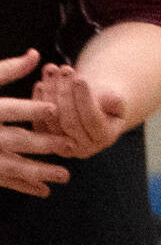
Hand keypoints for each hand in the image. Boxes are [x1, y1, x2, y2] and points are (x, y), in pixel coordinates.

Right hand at [0, 50, 71, 197]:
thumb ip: (8, 70)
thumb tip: (35, 54)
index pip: (10, 110)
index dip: (30, 109)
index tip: (54, 109)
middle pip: (16, 141)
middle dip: (43, 144)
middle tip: (70, 146)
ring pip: (13, 167)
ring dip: (39, 173)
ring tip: (64, 176)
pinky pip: (5, 180)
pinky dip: (23, 186)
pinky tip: (44, 190)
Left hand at [28, 64, 128, 161]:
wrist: (96, 107)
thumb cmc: (108, 98)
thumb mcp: (115, 96)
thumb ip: (110, 98)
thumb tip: (96, 96)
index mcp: (105, 137)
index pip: (92, 119)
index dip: (85, 99)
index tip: (80, 78)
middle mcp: (83, 148)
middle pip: (70, 121)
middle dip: (66, 92)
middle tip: (65, 69)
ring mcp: (62, 147)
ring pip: (52, 121)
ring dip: (50, 92)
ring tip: (52, 69)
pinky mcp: (46, 140)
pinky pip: (39, 123)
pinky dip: (38, 101)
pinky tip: (41, 82)